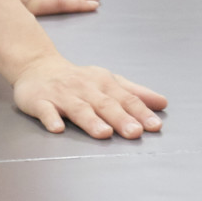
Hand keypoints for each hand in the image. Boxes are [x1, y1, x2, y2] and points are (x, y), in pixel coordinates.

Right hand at [12, 54, 166, 137]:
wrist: (38, 67)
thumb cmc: (80, 79)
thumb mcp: (109, 81)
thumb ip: (135, 93)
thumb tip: (162, 103)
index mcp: (104, 83)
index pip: (126, 98)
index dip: (141, 112)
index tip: (154, 126)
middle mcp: (85, 88)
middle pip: (105, 104)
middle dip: (121, 118)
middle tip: (135, 132)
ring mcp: (62, 95)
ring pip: (78, 109)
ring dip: (91, 121)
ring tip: (104, 133)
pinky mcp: (40, 101)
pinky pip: (46, 111)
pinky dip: (51, 119)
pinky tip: (58, 128)